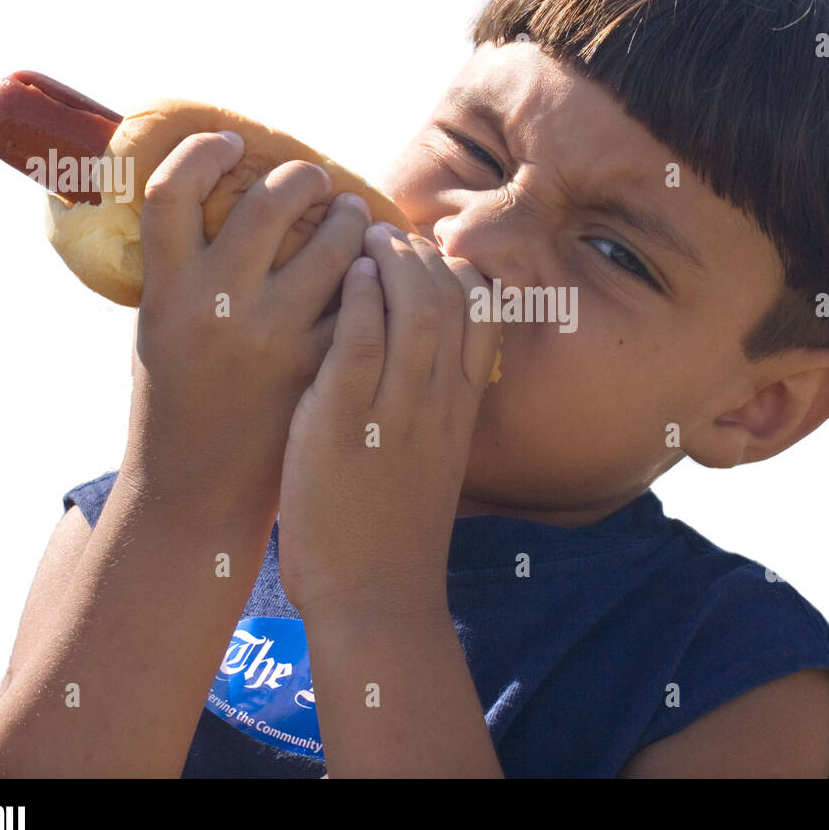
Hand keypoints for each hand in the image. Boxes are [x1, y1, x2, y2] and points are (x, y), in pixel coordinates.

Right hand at [124, 131, 374, 521]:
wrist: (199, 493)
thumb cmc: (177, 406)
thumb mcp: (160, 333)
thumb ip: (186, 276)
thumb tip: (218, 208)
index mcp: (165, 292)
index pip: (170, 191)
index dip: (200, 153)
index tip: (232, 143)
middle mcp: (216, 307)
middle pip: (266, 204)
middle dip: (301, 178)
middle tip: (316, 178)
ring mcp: (273, 337)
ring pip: (332, 248)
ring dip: (352, 220)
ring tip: (358, 217)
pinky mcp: (322, 369)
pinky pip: (365, 303)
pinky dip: (379, 278)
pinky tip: (381, 271)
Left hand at [277, 223, 501, 620]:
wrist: (374, 595)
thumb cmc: (394, 524)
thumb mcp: (433, 454)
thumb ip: (433, 402)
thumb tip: (420, 354)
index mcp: (463, 406)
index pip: (484, 312)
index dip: (458, 268)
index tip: (426, 253)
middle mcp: (440, 401)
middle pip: (453, 297)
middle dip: (421, 252)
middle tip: (383, 234)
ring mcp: (397, 411)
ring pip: (416, 308)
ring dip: (392, 261)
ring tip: (362, 240)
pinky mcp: (344, 423)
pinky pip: (362, 342)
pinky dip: (360, 299)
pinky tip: (346, 278)